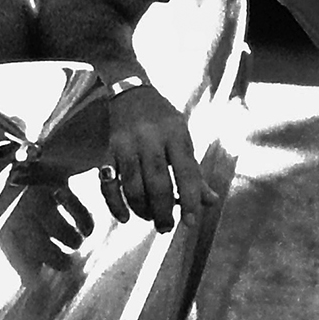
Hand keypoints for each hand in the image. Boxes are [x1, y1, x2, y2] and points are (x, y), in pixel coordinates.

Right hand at [99, 84, 217, 233]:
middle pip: (158, 183)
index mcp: (176, 133)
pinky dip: (115, 203)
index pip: (187, 172)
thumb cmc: (162, 120)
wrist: (129, 91)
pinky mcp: (108, 150)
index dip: (190, 200)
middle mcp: (150, 137)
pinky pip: (108, 183)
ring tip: (150, 218)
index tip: (191, 223)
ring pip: (133, 186)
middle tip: (166, 228)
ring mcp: (126, 143)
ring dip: (142, 209)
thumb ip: (194, 171)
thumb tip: (210, 201)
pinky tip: (125, 217)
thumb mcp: (183, 137)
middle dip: (163, 211)